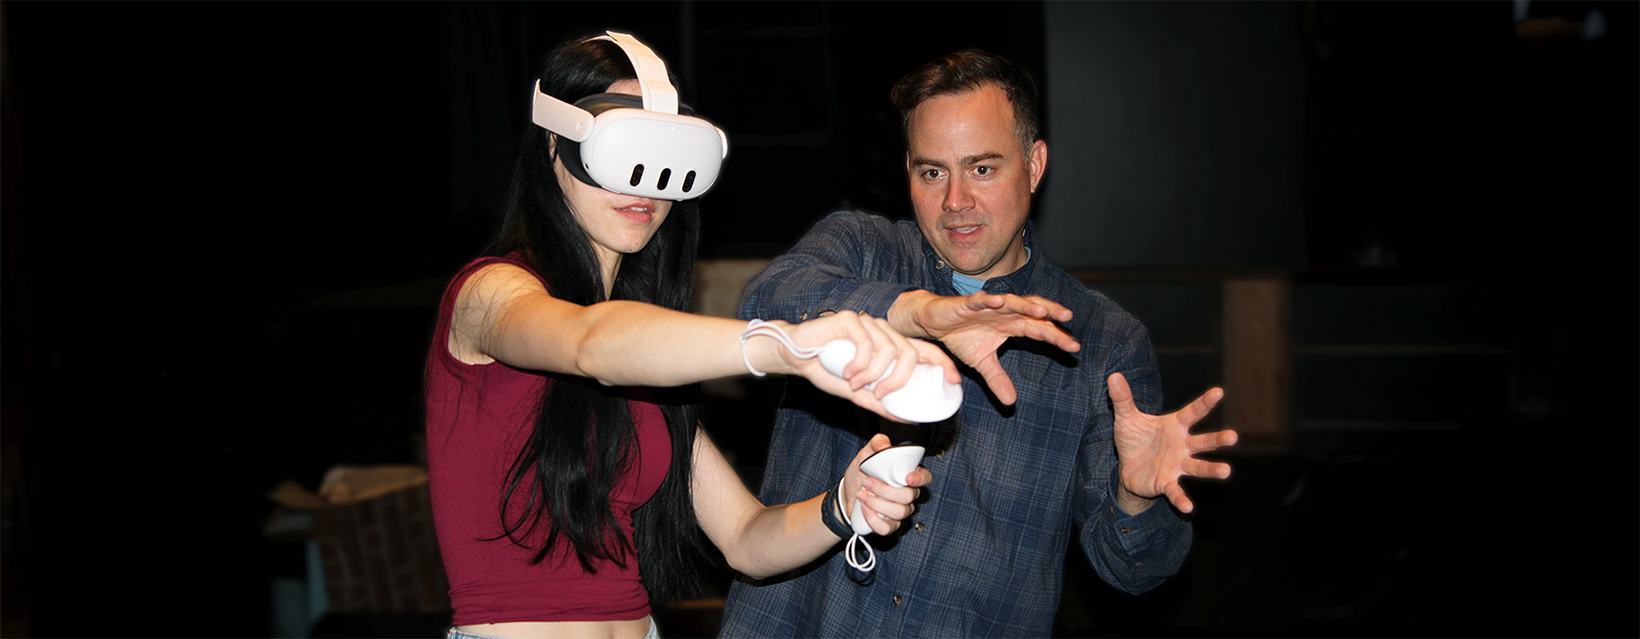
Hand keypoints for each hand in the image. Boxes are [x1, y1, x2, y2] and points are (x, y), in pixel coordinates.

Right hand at [773, 311, 959, 421]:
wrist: (795, 357)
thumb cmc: (827, 370)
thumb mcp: (859, 393)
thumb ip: (881, 402)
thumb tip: (907, 418)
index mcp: (890, 344)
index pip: (924, 349)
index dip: (942, 362)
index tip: (953, 380)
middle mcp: (883, 330)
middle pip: (910, 352)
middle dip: (900, 380)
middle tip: (882, 396)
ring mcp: (867, 322)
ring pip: (889, 350)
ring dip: (874, 375)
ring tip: (856, 385)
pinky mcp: (850, 319)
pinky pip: (866, 344)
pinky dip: (859, 365)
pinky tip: (847, 373)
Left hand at [842, 434, 928, 535]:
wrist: (847, 494)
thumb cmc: (861, 475)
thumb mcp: (865, 455)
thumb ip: (876, 444)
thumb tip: (884, 444)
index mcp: (905, 476)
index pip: (924, 477)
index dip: (920, 478)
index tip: (907, 478)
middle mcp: (906, 495)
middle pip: (909, 496)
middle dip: (885, 490)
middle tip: (868, 482)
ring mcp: (899, 511)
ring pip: (899, 512)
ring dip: (877, 503)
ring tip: (862, 495)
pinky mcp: (889, 525)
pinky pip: (887, 528)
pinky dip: (873, 519)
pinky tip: (864, 509)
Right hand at [891, 290, 1079, 404]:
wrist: (935, 322)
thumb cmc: (961, 335)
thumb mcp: (981, 362)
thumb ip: (997, 378)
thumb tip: (1011, 402)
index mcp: (1011, 324)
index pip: (1038, 329)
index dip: (1055, 336)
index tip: (1074, 347)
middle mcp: (1004, 312)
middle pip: (1031, 310)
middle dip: (1050, 313)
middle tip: (1068, 318)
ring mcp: (987, 306)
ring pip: (1011, 302)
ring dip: (1025, 305)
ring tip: (1041, 310)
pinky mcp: (968, 303)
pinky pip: (980, 300)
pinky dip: (989, 300)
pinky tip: (999, 301)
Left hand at [1107, 372, 1236, 514]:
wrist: (1128, 467)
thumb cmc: (1135, 438)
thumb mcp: (1126, 417)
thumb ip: (1123, 398)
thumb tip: (1113, 375)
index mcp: (1175, 425)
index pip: (1193, 412)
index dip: (1205, 402)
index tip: (1219, 392)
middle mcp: (1182, 445)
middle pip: (1204, 441)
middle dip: (1218, 439)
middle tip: (1233, 437)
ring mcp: (1177, 465)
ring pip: (1198, 466)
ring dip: (1212, 469)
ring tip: (1226, 471)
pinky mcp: (1167, 482)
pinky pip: (1176, 491)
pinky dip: (1182, 499)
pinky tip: (1188, 507)